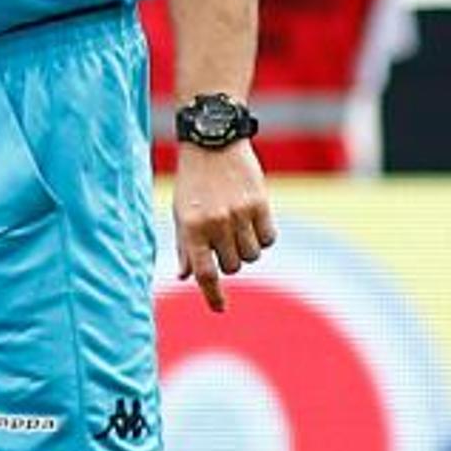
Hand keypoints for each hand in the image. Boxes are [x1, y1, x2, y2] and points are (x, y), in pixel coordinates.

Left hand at [171, 140, 275, 312]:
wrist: (213, 141)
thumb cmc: (193, 181)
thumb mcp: (181, 212)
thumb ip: (185, 246)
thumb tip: (185, 277)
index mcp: (192, 228)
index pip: (204, 273)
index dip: (213, 295)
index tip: (220, 309)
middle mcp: (216, 223)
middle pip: (233, 266)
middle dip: (229, 260)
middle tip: (223, 239)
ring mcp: (239, 214)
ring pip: (252, 255)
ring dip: (247, 249)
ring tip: (237, 226)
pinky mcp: (260, 203)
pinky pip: (269, 238)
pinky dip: (263, 237)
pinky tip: (253, 221)